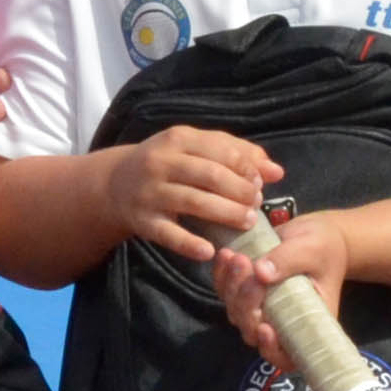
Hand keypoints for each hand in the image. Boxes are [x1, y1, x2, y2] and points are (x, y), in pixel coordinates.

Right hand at [102, 127, 280, 264]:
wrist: (114, 184)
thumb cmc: (168, 164)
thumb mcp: (195, 149)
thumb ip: (237, 154)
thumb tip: (277, 172)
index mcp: (178, 139)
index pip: (220, 150)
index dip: (246, 167)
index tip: (261, 183)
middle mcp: (161, 162)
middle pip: (209, 175)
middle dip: (239, 191)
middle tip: (256, 205)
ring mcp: (150, 192)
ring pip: (193, 201)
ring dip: (225, 213)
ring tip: (247, 223)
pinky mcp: (142, 221)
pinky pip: (168, 234)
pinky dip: (189, 244)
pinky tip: (210, 251)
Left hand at [215, 207, 354, 362]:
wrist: (314, 235)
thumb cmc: (323, 245)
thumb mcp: (312, 248)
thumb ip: (288, 260)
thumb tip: (260, 274)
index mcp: (308, 322)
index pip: (288, 355)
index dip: (272, 349)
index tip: (264, 328)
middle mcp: (282, 323)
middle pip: (253, 331)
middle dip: (246, 302)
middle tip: (247, 267)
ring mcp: (261, 310)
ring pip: (236, 312)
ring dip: (232, 286)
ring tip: (238, 257)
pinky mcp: (245, 294)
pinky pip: (225, 293)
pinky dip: (222, 276)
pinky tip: (226, 255)